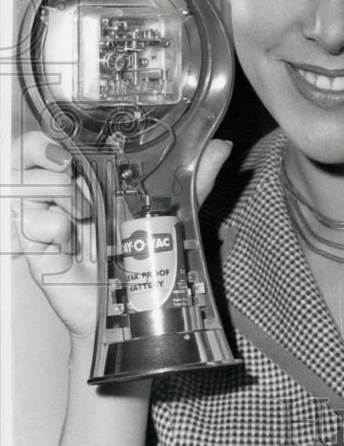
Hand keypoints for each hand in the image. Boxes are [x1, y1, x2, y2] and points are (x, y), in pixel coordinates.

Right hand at [12, 131, 232, 340]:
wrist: (129, 310)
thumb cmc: (143, 259)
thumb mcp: (172, 212)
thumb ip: (195, 179)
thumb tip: (220, 147)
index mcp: (89, 178)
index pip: (56, 141)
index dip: (52, 135)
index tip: (70, 143)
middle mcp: (63, 194)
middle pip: (26, 154)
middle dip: (40, 152)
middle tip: (66, 166)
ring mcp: (47, 219)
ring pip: (21, 183)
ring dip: (49, 190)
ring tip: (81, 209)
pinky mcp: (37, 248)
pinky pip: (25, 224)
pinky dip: (47, 225)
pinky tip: (68, 236)